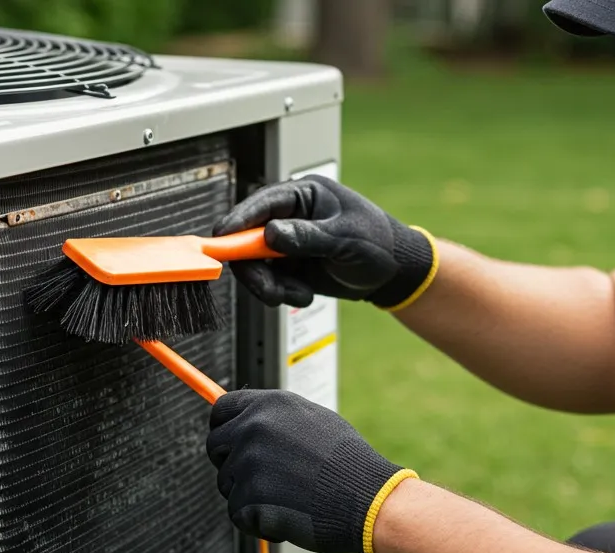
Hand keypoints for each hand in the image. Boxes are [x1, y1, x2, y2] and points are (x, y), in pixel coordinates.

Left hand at [206, 388, 418, 552]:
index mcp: (269, 405)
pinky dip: (257, 521)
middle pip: (215, 447)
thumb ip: (277, 418)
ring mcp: (248, 463)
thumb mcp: (314, 420)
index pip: (221, 410)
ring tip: (289, 496)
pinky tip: (288, 514)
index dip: (224, 428)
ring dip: (249, 495)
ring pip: (227, 484)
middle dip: (231, 464)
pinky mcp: (248, 498)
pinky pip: (238, 514)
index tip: (230, 442)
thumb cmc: (349, 464)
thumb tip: (250, 420)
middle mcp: (253, 428)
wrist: (369, 499)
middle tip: (262, 479)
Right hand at [211, 175, 436, 309]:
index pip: (260, 204)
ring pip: (254, 265)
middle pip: (246, 239)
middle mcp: (288, 216)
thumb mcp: (345, 237)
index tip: (222, 240)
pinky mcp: (287, 266)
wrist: (393, 272)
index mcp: (303, 194)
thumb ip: (307, 236)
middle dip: (255, 269)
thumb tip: (270, 234)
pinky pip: (268, 282)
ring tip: (298, 295)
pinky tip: (304, 294)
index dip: (237, 221)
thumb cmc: (377, 242)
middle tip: (270, 290)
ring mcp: (285, 242)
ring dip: (270, 286)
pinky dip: (281, 294)